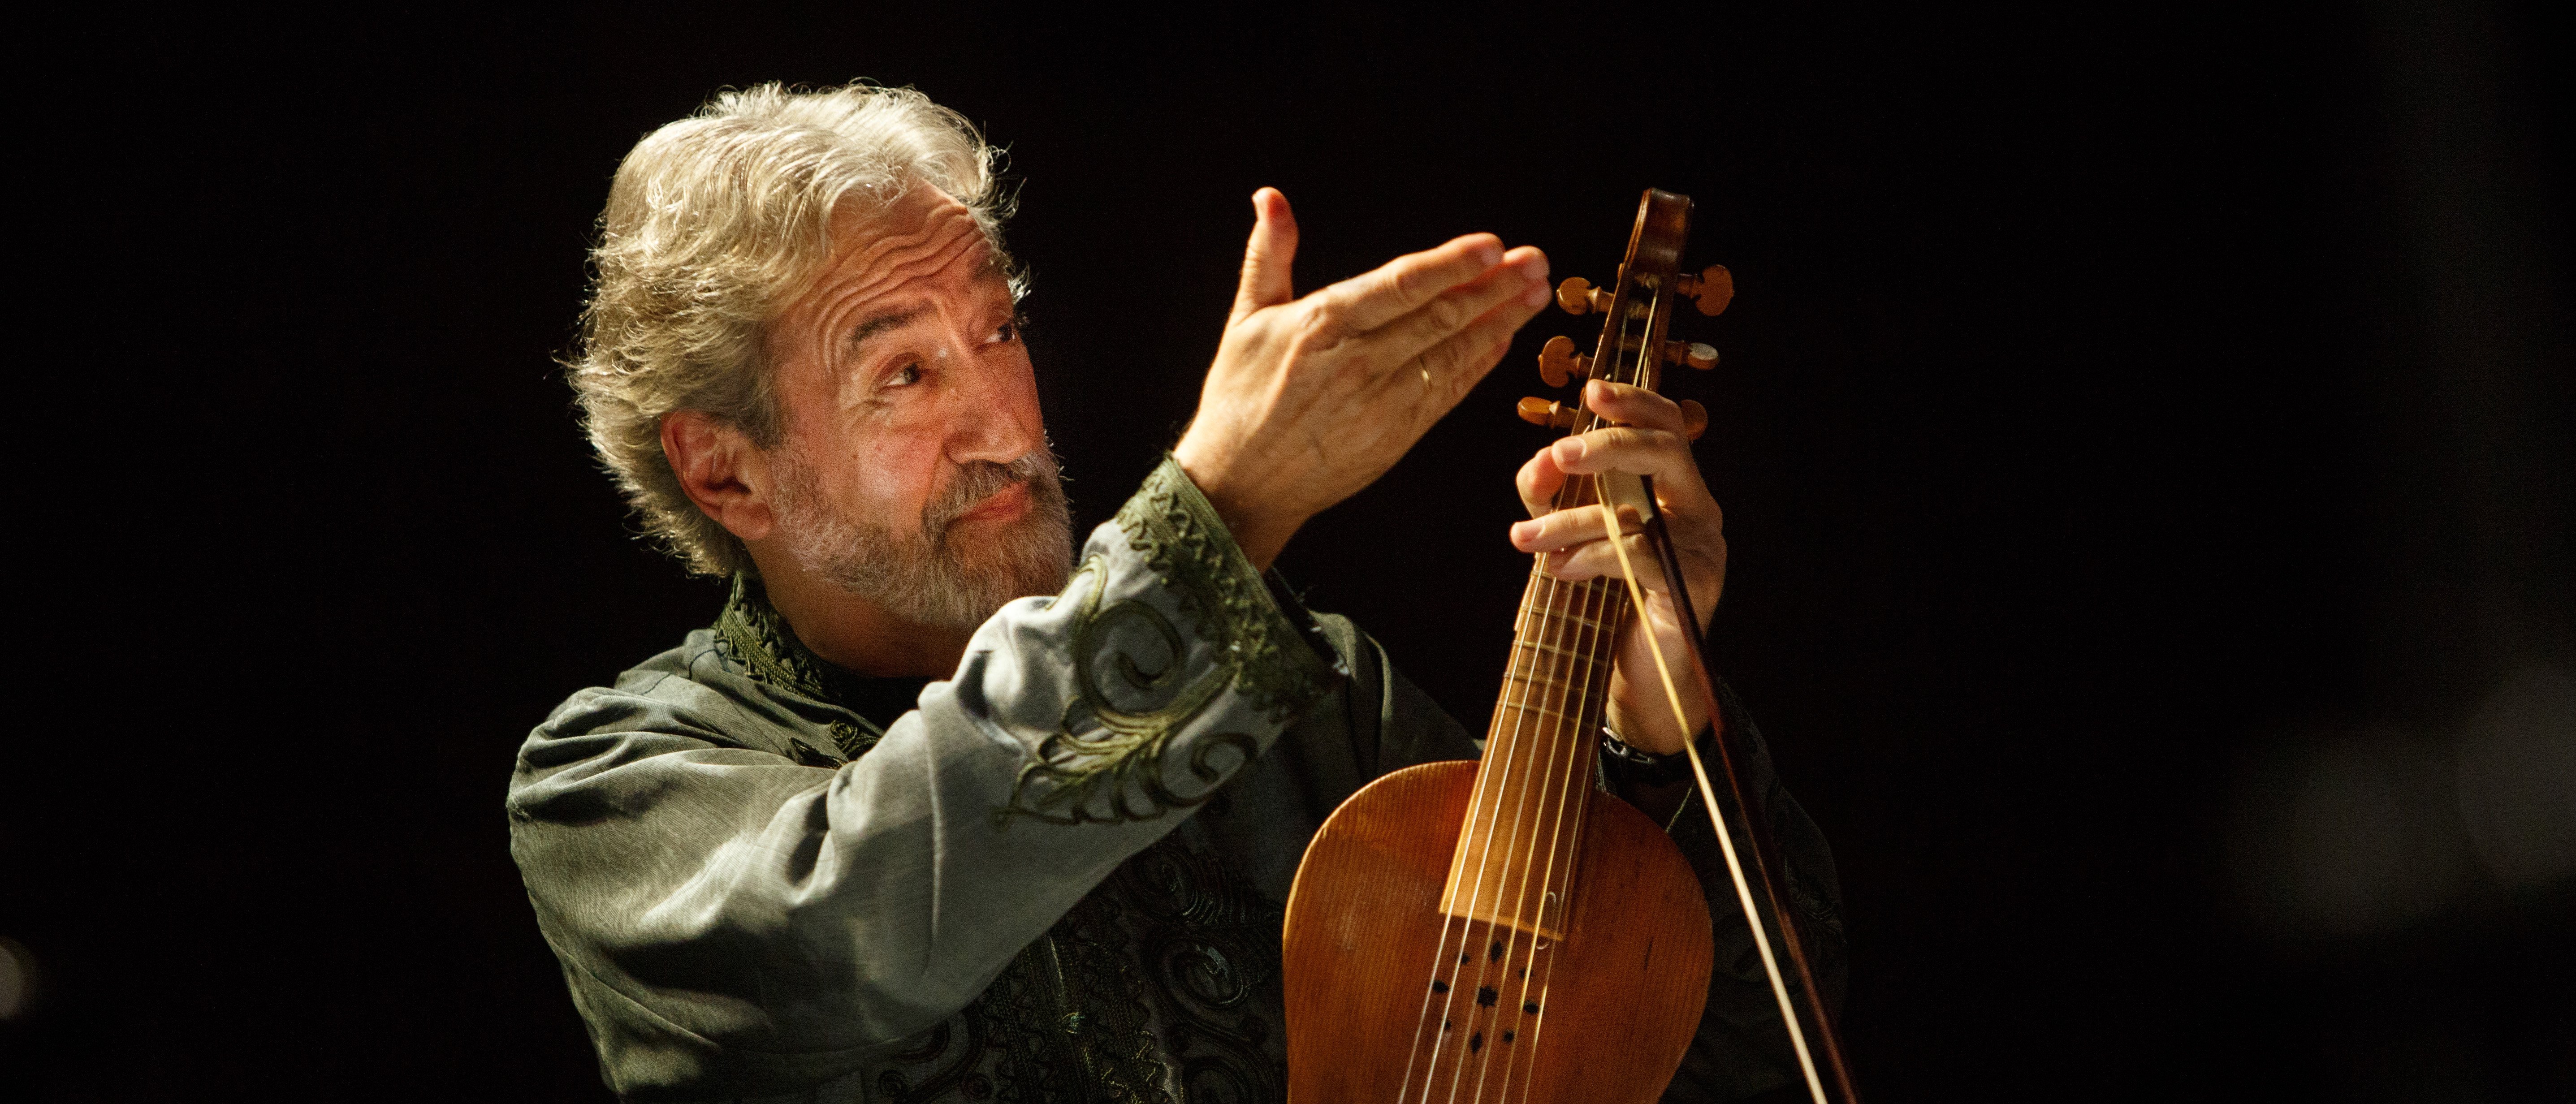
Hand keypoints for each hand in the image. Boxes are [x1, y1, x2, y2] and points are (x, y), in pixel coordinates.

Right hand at [1174, 188, 1552, 567]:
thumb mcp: (1246, 319)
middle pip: (1440, 316)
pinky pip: (1448, 391)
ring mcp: (1383, 400)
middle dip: (1494, 287)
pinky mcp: (1397, 433)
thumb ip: (1269, 255)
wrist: (1239, 482)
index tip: (1492, 245)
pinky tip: (1505, 339)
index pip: (1401, 286)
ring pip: (1453, 353)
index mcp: (1323, 325)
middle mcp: (1359, 361)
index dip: (1451, 265)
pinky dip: (1479, 365)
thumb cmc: (1240, 397)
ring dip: (1501, 321)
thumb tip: (1270, 198)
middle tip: (1537, 261)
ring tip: (1536, 293)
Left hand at [1508, 380, 1728, 753]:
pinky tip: (1559, 569)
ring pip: (1638, 508)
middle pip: (1665, 449)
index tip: (1592, 391)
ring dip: (1571, 519)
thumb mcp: (1571, 533)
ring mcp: (1702, 547)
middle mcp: (1698, 508)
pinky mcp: (1691, 585)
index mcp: (1676, 487)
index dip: (1633, 401)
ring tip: (1525, 538)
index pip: (1667, 424)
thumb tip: (1538, 461)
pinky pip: (1636, 554)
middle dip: (1608, 444)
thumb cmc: (1610, 598)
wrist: (1642, 676)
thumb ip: (1551, 494)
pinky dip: (1589, 557)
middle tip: (1560, 454)